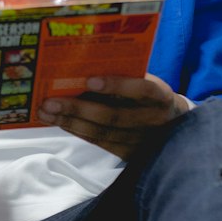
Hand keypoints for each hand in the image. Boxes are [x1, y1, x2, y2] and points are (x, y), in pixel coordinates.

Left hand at [36, 74, 188, 159]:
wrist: (175, 124)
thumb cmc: (150, 96)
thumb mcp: (146, 82)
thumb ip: (125, 76)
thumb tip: (84, 66)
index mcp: (161, 96)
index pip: (142, 89)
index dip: (117, 85)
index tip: (89, 79)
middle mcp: (153, 120)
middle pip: (114, 116)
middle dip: (79, 108)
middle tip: (50, 101)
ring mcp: (142, 141)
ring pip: (102, 133)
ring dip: (71, 122)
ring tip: (46, 112)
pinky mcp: (131, 155)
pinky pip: (100, 143)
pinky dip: (78, 131)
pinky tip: (60, 122)